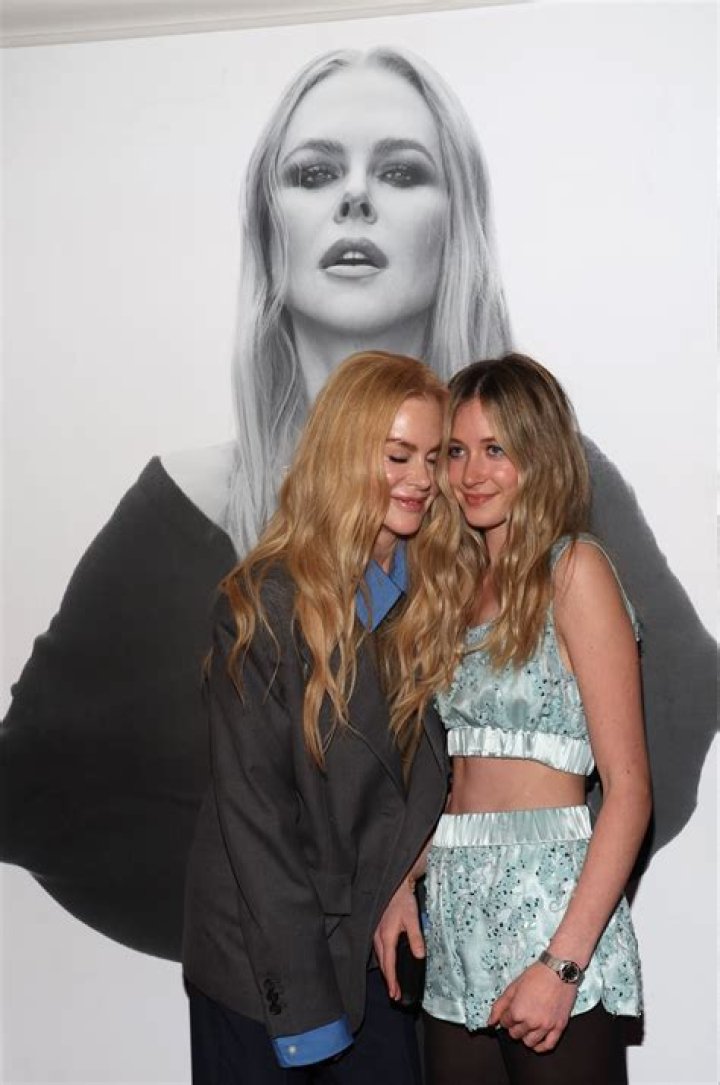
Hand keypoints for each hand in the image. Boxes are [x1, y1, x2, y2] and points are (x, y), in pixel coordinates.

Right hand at [373, 877, 423, 1000]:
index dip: (392, 980)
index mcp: (387, 936)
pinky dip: (384, 961)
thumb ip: (416, 937)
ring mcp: (376, 933)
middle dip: (389, 980)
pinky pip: (379, 950)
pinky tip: (389, 963)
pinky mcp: (377, 930)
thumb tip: (420, 956)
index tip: (395, 994)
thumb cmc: (403, 901)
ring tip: (393, 983)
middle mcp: (378, 937)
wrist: (395, 886)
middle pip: (383, 964)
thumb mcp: (413, 918)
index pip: (389, 964)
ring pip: (380, 957)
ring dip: (386, 971)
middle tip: (395, 994)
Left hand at [487, 962, 576, 1051]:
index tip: (510, 1012)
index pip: (505, 1023)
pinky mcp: (559, 1027)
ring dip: (525, 1036)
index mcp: (518, 1011)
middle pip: (515, 1034)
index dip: (506, 1017)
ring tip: (527, 1025)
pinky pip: (548, 1046)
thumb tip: (490, 1022)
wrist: (560, 970)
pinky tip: (537, 1040)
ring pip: (529, 1042)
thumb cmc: (537, 975)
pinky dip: (540, 1046)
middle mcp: (531, 1022)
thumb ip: (499, 1006)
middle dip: (514, 1026)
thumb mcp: (513, 987)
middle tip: (519, 1016)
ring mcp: (546, 1026)